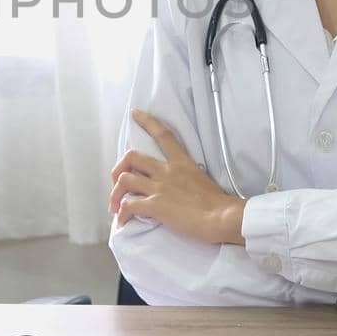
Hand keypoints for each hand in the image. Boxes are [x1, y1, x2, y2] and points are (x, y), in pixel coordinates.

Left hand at [108, 109, 244, 244]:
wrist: (221, 217)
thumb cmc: (217, 203)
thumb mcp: (202, 179)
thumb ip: (187, 176)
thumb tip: (181, 184)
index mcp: (181, 162)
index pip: (163, 135)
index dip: (147, 122)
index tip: (135, 114)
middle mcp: (166, 171)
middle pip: (132, 157)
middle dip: (118, 168)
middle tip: (117, 181)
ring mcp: (159, 187)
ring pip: (124, 180)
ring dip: (115, 194)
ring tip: (115, 206)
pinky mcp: (155, 206)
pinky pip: (129, 206)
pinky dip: (122, 214)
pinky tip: (123, 221)